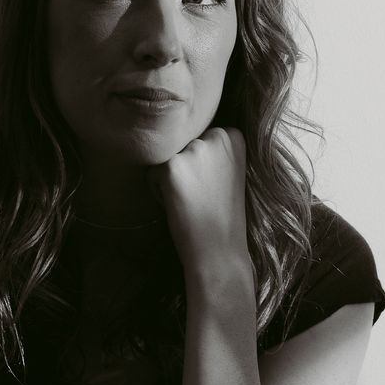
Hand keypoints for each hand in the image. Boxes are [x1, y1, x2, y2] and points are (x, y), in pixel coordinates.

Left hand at [147, 126, 247, 273]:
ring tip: (191, 201)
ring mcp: (194, 149)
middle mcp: (216, 135)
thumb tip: (181, 136)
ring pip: (165, 157)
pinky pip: (151, 173)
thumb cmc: (221, 216)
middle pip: (180, 145)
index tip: (214, 186)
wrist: (219, 249)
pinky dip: (158, 191)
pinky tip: (179, 205)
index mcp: (233, 135)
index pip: (198, 137)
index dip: (200, 166)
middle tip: (202, 196)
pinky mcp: (172, 166)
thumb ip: (212, 149)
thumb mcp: (228, 172)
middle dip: (184, 169)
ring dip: (170, 180)